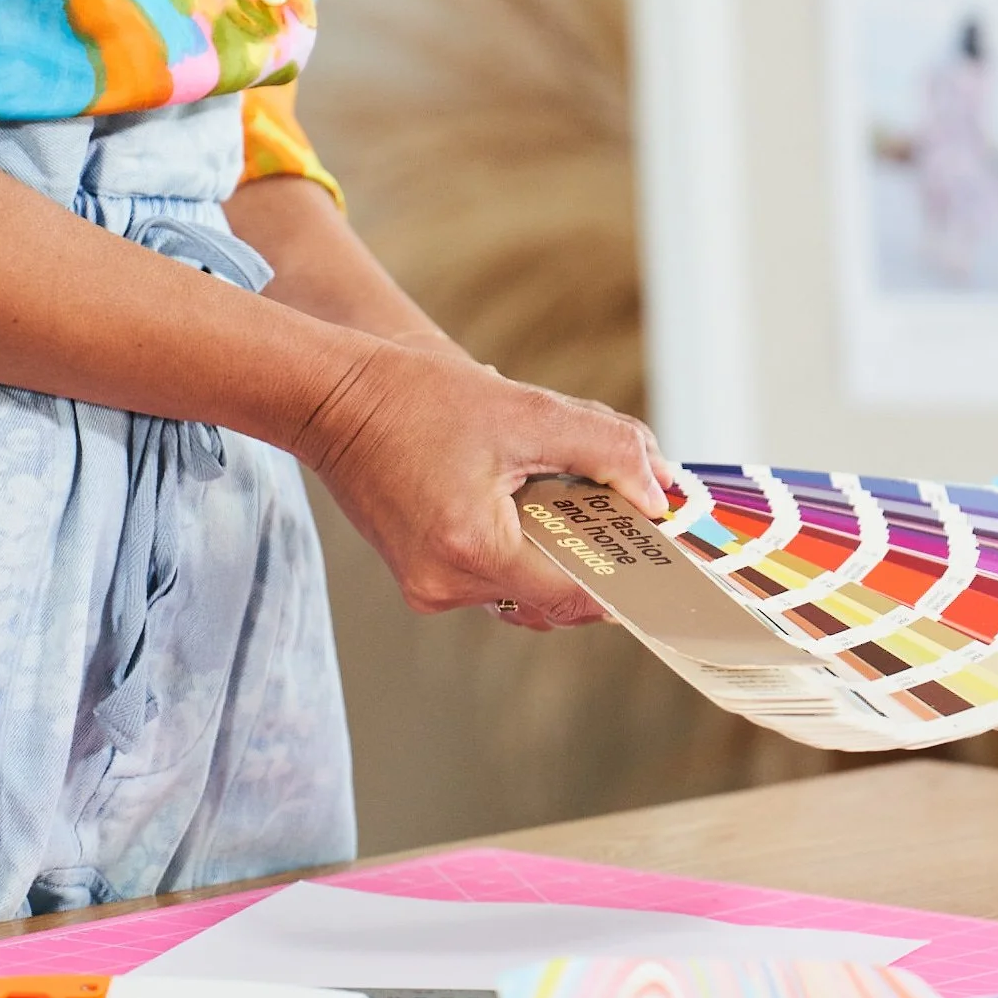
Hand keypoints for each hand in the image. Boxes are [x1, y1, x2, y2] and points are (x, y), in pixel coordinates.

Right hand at [300, 341, 668, 630]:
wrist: (332, 398)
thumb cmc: (418, 398)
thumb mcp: (526, 411)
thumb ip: (606, 448)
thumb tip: (660, 492)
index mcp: (473, 550)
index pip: (577, 593)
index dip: (629, 577)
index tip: (664, 557)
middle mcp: (446, 586)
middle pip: (554, 600)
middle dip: (595, 561)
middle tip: (628, 519)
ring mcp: (428, 589)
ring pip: (525, 594)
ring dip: (558, 557)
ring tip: (573, 504)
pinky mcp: (420, 579)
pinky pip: (493, 580)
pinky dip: (521, 553)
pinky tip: (527, 507)